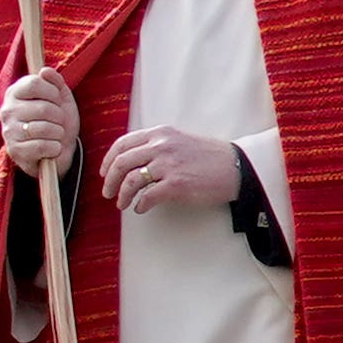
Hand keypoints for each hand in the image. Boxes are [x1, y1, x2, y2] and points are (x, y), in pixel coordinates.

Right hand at [1, 69, 80, 173]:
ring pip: (43, 128)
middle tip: (58, 121)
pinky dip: (54, 148)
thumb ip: (55, 81)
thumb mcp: (61, 97)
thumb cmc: (57, 120)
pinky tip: (52, 147)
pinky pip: (41, 146)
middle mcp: (7, 110)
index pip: (34, 83)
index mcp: (15, 93)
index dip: (53, 92)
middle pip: (43, 108)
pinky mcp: (14, 151)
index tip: (57, 100)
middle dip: (60, 116)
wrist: (59, 150)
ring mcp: (9, 131)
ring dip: (58, 133)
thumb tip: (45, 71)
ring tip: (56, 134)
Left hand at [100, 126, 243, 214]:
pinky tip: (141, 208)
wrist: (237, 167)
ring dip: (122, 195)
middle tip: (108, 192)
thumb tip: (136, 163)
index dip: (108, 160)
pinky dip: (140, 205)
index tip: (105, 172)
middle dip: (110, 180)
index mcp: (161, 134)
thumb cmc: (211, 157)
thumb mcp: (181, 140)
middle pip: (121, 162)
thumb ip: (158, 146)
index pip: (123, 143)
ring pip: (130, 180)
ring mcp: (168, 165)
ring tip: (123, 204)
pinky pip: (147, 196)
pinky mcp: (176, 184)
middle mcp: (161, 146)